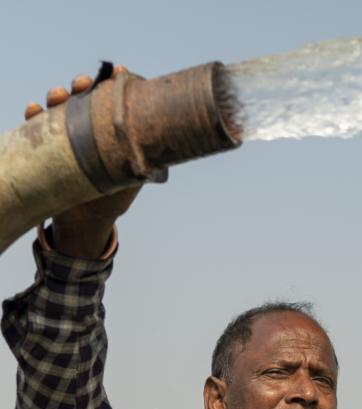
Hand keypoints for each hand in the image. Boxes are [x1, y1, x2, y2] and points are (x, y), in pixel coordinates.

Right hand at [26, 65, 140, 258]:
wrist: (87, 221)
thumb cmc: (114, 198)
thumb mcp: (132, 179)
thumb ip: (143, 164)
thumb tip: (165, 155)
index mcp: (110, 132)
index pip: (113, 102)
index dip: (116, 84)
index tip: (120, 72)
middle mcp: (88, 129)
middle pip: (84, 98)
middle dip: (83, 85)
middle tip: (84, 83)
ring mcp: (67, 137)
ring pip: (59, 108)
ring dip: (58, 97)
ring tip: (59, 95)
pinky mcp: (47, 148)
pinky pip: (36, 129)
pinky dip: (33, 117)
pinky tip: (33, 111)